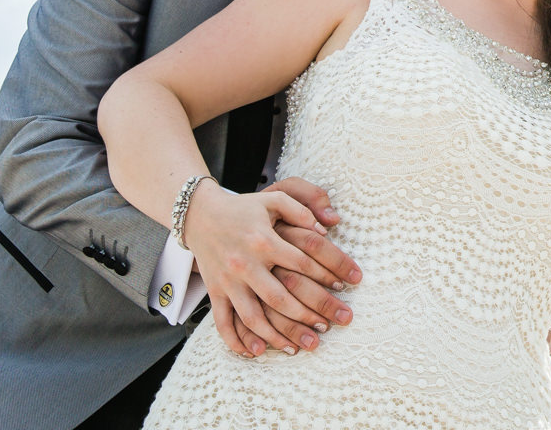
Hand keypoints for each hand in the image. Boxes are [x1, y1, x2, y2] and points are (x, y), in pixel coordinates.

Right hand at [184, 178, 356, 357]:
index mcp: (264, 240)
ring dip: (276, 336)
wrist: (201, 215)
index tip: (349, 284)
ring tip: (299, 348)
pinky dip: (237, 340)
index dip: (328, 273)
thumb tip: (327, 227)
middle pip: (281, 297)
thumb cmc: (245, 208)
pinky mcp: (215, 291)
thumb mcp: (274, 198)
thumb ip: (302, 208)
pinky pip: (223, 322)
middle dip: (308, 315)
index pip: (303, 262)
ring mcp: (229, 281)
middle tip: (330, 327)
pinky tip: (255, 352)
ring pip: (253, 316)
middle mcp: (246, 264)